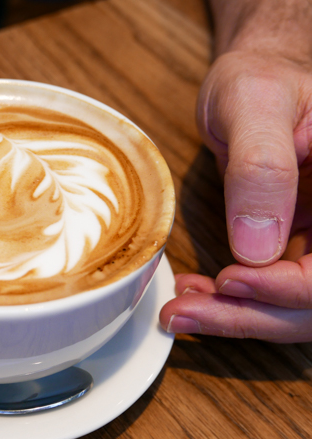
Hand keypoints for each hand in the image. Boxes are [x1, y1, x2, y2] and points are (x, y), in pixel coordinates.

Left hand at [160, 50, 311, 341]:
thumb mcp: (256, 106)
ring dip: (239, 316)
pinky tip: (196, 292)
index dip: (288, 289)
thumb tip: (255, 249)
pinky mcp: (301, 246)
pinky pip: (276, 289)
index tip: (230, 279)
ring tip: (181, 307)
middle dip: (251, 316)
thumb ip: (262, 170)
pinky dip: (236, 300)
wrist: (256, 82)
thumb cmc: (260, 80)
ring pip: (296, 306)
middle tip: (183, 312)